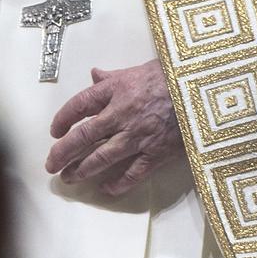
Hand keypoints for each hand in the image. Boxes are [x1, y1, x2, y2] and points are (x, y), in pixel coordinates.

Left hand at [46, 60, 183, 196]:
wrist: (204, 87)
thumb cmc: (173, 74)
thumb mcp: (139, 68)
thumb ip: (114, 76)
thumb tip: (94, 75)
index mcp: (116, 89)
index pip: (79, 105)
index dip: (62, 119)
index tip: (54, 131)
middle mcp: (122, 113)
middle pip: (83, 136)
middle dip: (63, 153)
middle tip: (51, 164)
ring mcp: (138, 135)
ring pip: (102, 157)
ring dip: (82, 170)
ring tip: (69, 178)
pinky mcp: (156, 152)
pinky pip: (133, 173)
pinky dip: (118, 183)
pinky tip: (107, 189)